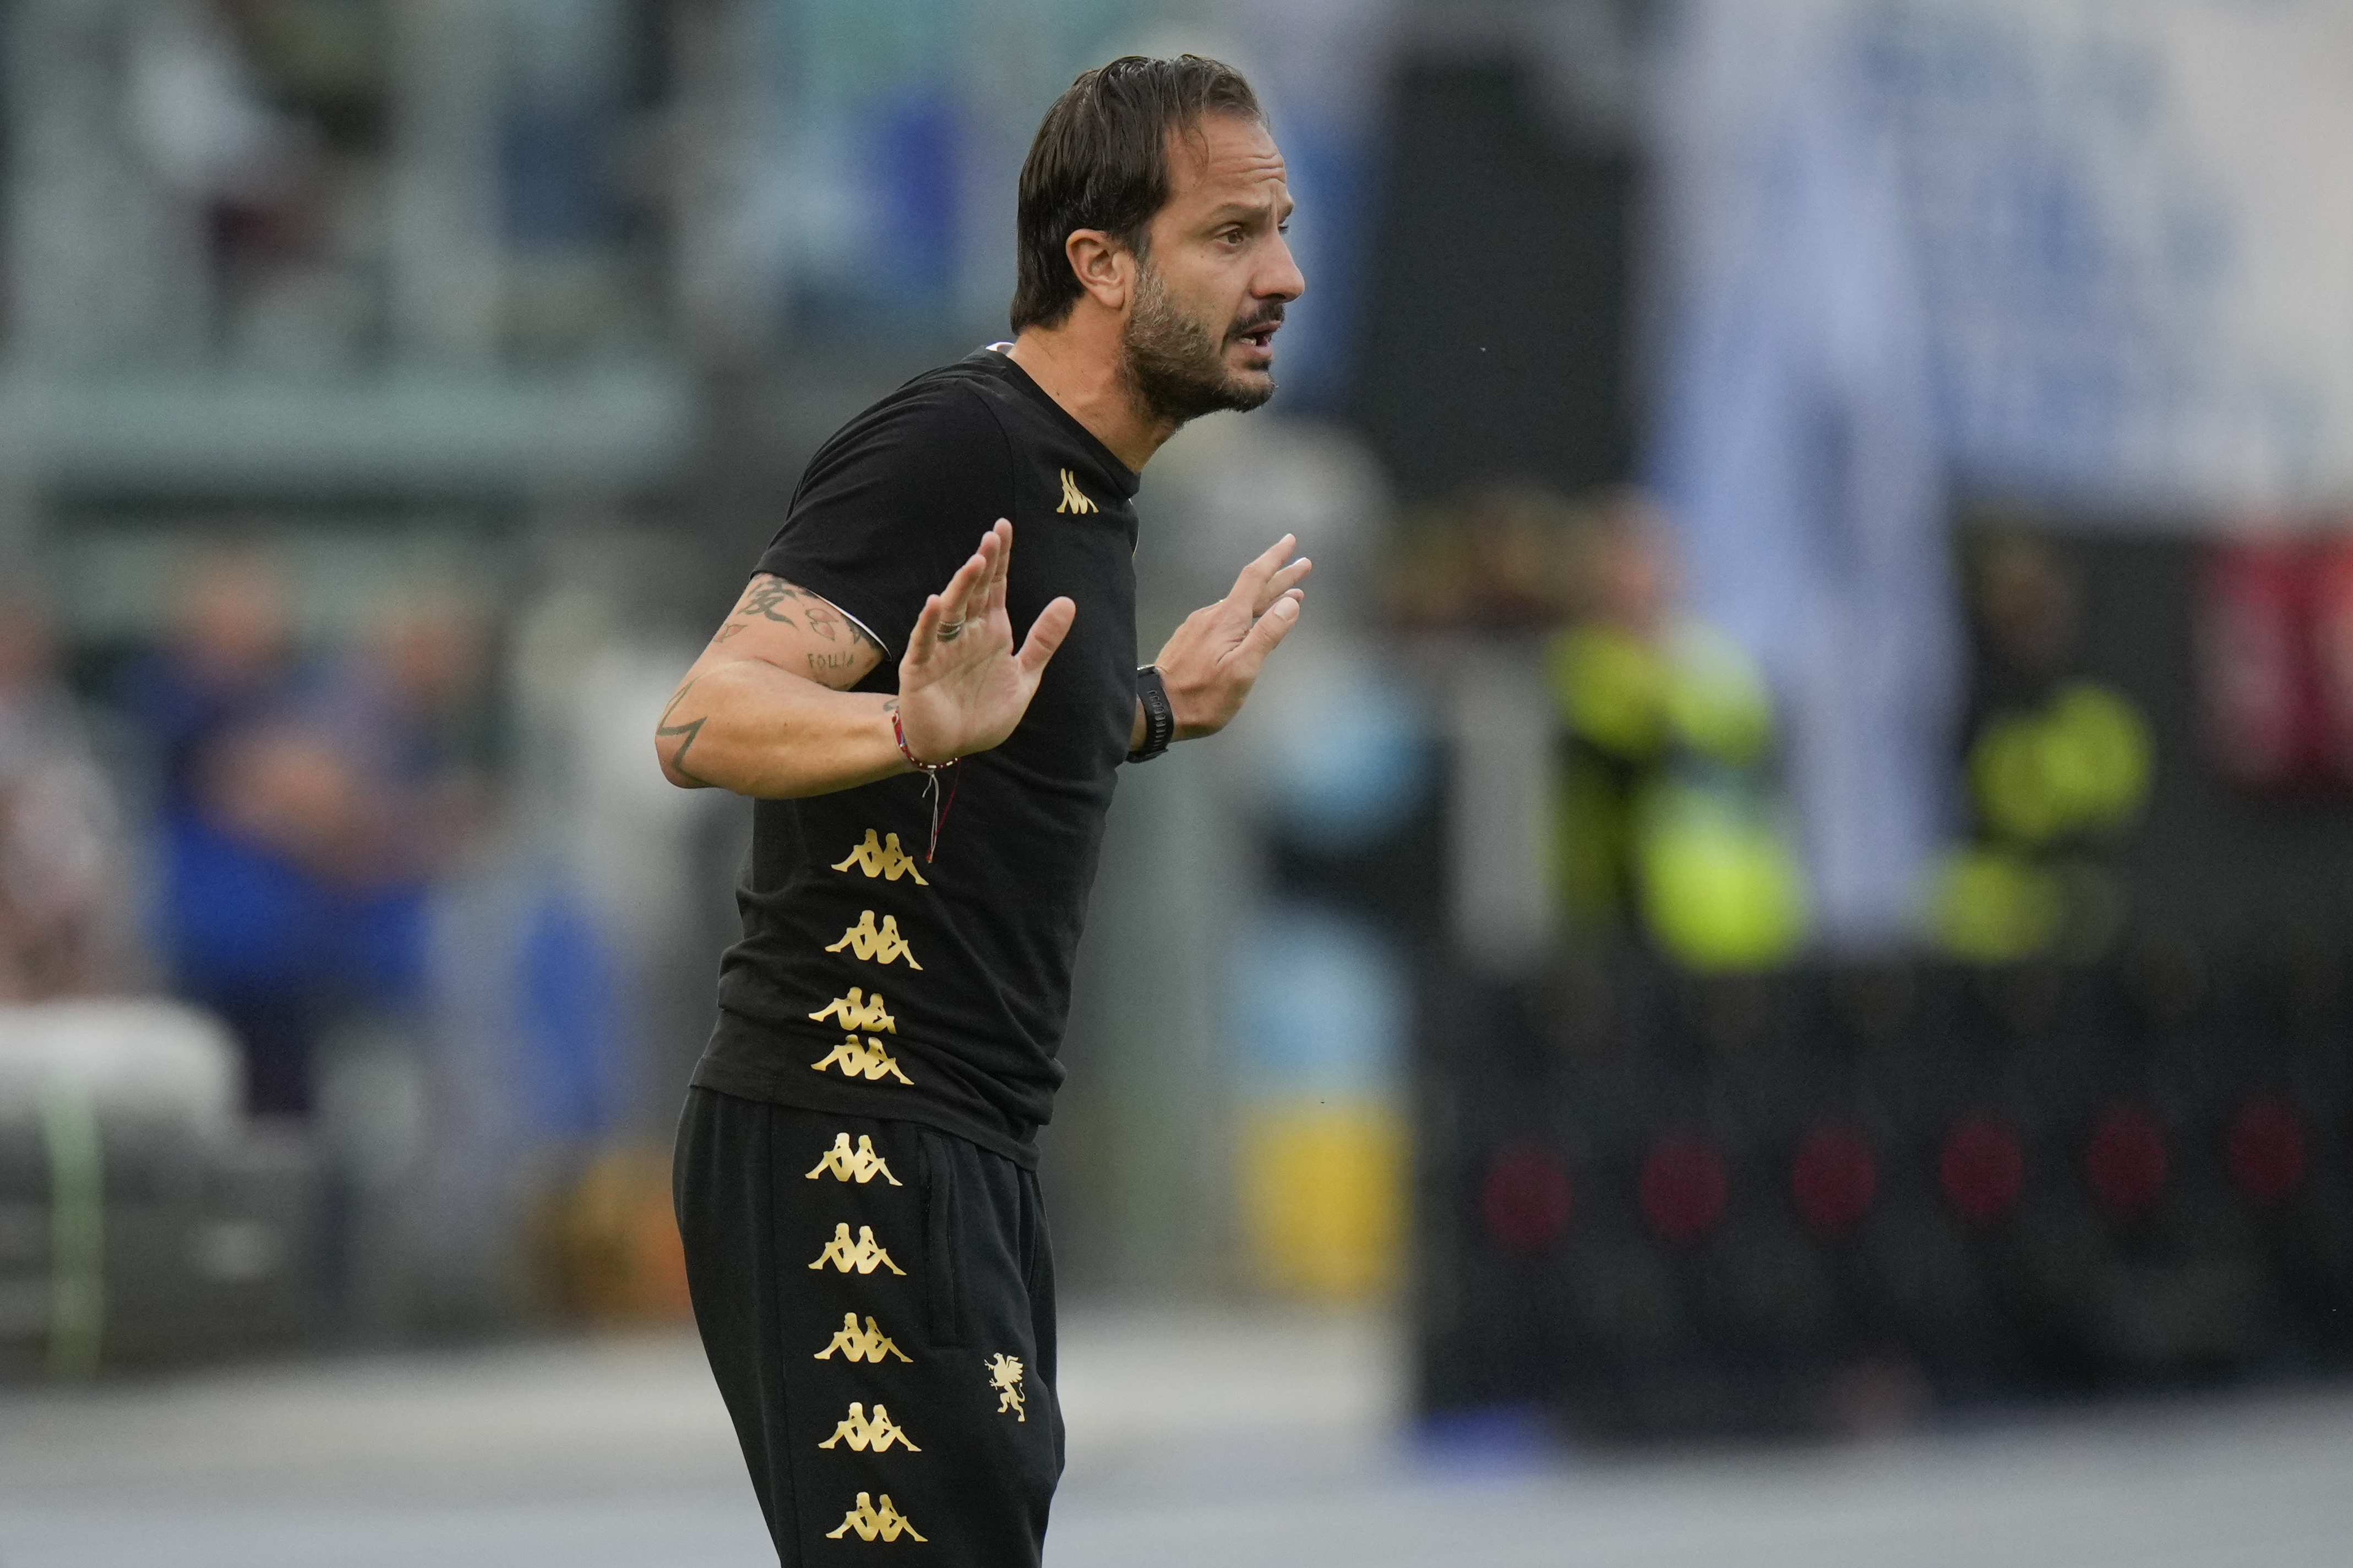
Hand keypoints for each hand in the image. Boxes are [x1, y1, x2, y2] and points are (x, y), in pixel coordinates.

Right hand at [895, 520, 1074, 763]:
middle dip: (985, 564)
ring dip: (962, 586)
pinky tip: (936, 603)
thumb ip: (1043, 641)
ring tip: (976, 562)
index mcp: (991, 632)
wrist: (952, 746)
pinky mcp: (921, 668)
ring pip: (952, 610)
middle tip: (994, 534)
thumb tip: (1068, 601)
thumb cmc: (983, 711)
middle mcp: (966, 633)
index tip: (1005, 528)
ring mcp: (941, 649)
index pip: (996, 587)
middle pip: (975, 591)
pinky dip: (929, 624)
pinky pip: (925, 642)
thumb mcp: (1024, 676)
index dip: (1001, 559)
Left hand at [1152, 534, 1310, 740]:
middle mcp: (1212, 615)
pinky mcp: (1192, 639)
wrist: (1156, 709)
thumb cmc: (1203, 695)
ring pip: (1239, 604)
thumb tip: (1291, 602)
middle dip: (1280, 577)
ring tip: (1288, 595)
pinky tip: (1251, 620)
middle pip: (1251, 589)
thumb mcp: (1243, 669)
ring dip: (1265, 597)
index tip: (1290, 541)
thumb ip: (1267, 634)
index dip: (1275, 559)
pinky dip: (1247, 613)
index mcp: (1227, 618)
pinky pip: (1226, 617)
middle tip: (1303, 565)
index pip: (1255, 578)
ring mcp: (1199, 626)